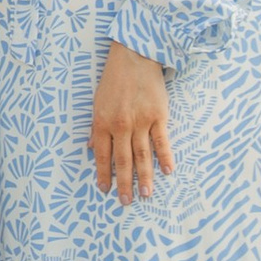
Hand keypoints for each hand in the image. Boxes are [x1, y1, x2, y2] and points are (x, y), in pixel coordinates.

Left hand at [91, 39, 174, 202]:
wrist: (134, 58)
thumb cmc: (113, 81)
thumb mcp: (97, 103)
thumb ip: (96, 128)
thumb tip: (92, 149)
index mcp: (103, 122)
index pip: (103, 155)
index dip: (104, 174)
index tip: (105, 190)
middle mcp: (121, 125)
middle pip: (123, 160)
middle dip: (124, 183)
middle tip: (126, 202)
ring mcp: (141, 122)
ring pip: (142, 155)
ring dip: (145, 177)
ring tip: (146, 195)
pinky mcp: (158, 116)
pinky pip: (162, 141)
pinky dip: (165, 157)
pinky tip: (167, 171)